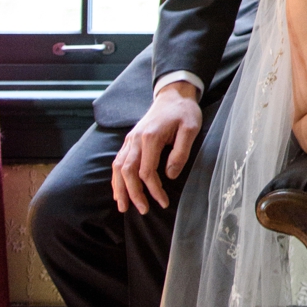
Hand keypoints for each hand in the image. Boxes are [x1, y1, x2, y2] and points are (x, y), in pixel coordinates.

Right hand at [111, 81, 203, 213]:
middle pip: (128, 172)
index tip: (163, 202)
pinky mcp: (129, 141)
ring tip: (123, 207)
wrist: (173, 95)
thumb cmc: (184, 112)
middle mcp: (135, 140)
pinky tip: (118, 191)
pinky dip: (116, 178)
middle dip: (133, 194)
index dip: (153, 189)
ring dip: (120, 188)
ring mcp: (130, 140)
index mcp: (151, 137)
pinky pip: (118, 162)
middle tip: (143, 210)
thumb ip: (180, 152)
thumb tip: (169, 176)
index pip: (147, 171)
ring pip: (118, 168)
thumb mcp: (190, 129)